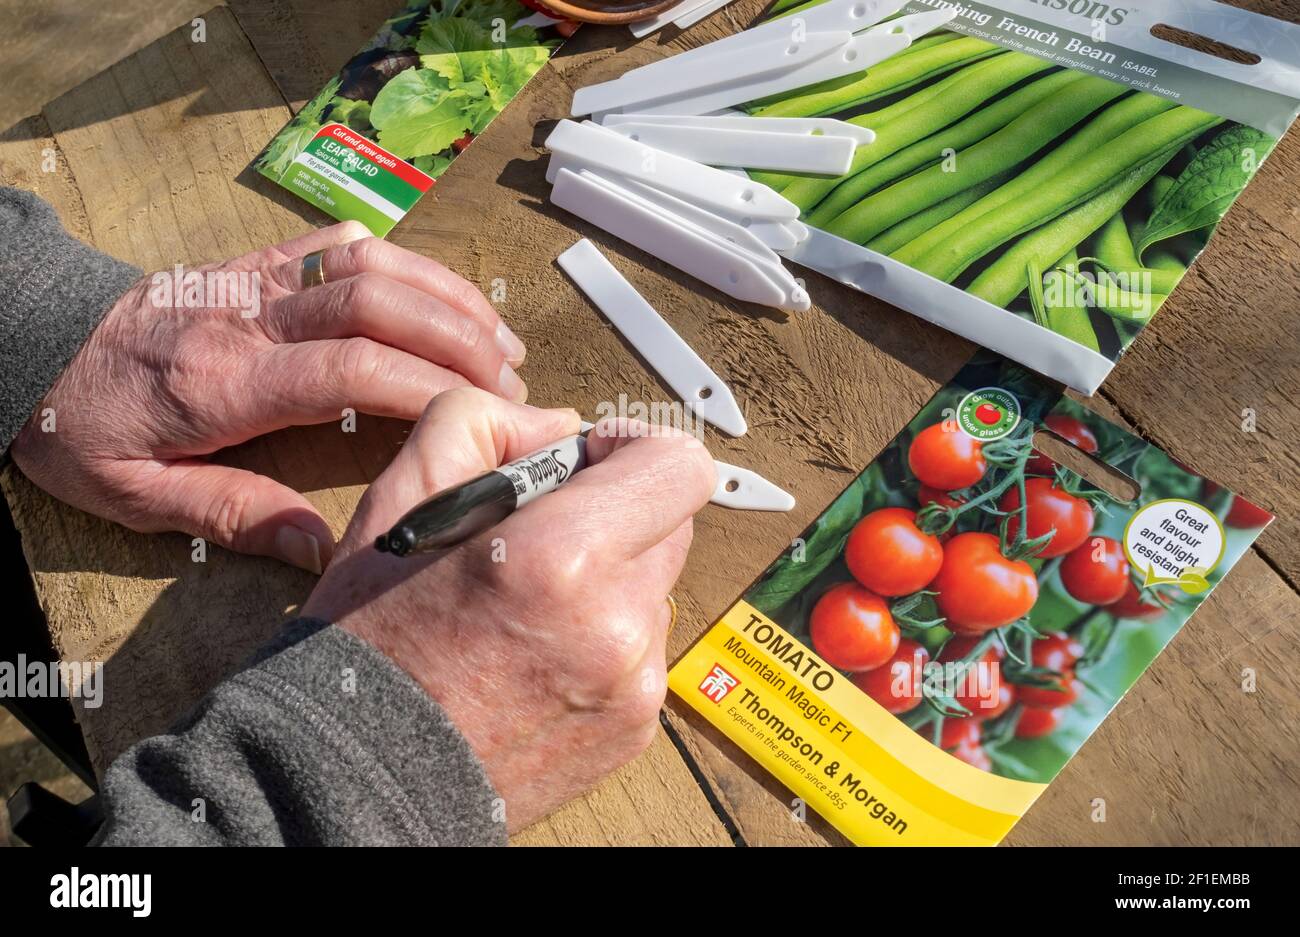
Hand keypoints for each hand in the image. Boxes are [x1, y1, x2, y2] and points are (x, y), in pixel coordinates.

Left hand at [11, 222, 527, 572]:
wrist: (30, 343)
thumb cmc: (81, 424)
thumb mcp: (134, 495)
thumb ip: (231, 515)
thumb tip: (320, 549)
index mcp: (225, 382)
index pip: (352, 368)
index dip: (432, 385)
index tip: (488, 412)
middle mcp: (249, 317)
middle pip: (378, 303)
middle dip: (460, 337)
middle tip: (515, 380)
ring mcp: (254, 279)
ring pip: (370, 262)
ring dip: (446, 296)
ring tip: (499, 338)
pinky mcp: (255, 260)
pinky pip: (340, 242)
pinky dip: (403, 261)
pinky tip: (438, 295)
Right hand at [303, 388, 715, 830]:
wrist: (359, 777)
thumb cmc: (371, 641)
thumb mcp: (399, 499)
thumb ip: (481, 425)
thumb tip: (561, 427)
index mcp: (561, 556)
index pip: (678, 466)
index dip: (634, 448)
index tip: (590, 462)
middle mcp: (615, 624)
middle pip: (672, 524)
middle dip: (616, 512)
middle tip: (541, 535)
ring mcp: (633, 685)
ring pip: (654, 589)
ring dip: (609, 580)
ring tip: (527, 608)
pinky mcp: (635, 728)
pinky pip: (643, 651)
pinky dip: (604, 640)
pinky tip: (537, 656)